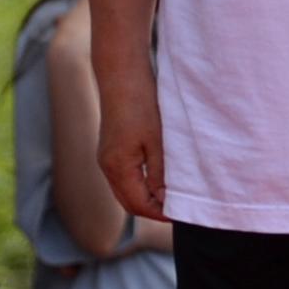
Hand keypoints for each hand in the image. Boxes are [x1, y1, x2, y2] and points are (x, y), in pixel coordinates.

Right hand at [96, 53, 166, 222]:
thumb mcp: (157, 141)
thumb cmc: (141, 104)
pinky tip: (159, 179)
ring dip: (147, 197)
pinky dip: (140, 185)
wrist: (121, 74)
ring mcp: (106, 158)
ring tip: (172, 195)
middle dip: (153, 210)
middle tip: (179, 209)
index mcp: (117, 167)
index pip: (138, 205)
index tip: (182, 213)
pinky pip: (124, 178)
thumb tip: (165, 200)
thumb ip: (159, 174)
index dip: (160, 213)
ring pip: (126, 192)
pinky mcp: (110, 150)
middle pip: (129, 203)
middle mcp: (107, 166)